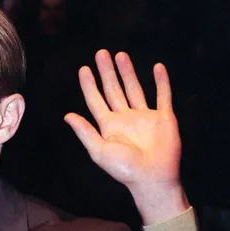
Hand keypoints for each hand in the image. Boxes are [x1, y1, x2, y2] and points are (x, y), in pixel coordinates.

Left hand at [65, 50, 188, 224]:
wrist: (152, 177)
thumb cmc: (124, 168)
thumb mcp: (98, 151)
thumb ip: (84, 132)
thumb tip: (67, 116)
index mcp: (109, 127)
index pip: (96, 101)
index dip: (89, 85)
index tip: (84, 69)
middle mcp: (125, 119)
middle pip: (114, 90)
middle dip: (107, 72)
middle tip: (101, 53)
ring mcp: (144, 117)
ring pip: (134, 89)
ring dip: (128, 72)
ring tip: (121, 55)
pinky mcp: (162, 118)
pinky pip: (162, 96)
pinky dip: (161, 82)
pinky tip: (157, 67)